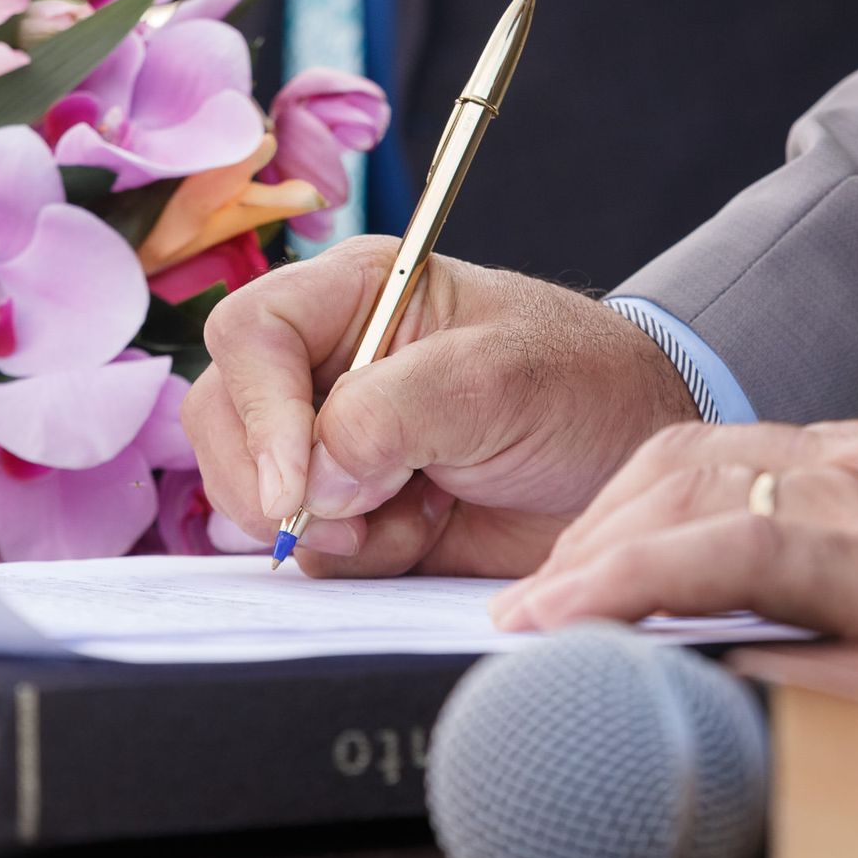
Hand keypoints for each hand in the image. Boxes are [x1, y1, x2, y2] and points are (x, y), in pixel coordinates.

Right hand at [181, 237, 698, 576]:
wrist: (633, 465)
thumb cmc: (583, 387)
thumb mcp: (499, 379)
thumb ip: (394, 413)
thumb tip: (311, 480)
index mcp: (352, 297)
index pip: (249, 335)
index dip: (260, 411)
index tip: (300, 484)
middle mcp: (326, 367)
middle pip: (224, 419)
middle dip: (277, 482)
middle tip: (364, 511)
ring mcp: (333, 447)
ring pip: (252, 495)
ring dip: (329, 527)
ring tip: (418, 509)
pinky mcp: (353, 517)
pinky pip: (308, 552)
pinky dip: (359, 561)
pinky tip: (426, 531)